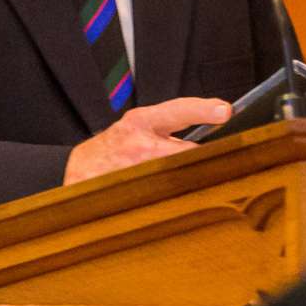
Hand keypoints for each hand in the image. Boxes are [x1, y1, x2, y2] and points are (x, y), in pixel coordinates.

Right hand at [63, 97, 231, 185]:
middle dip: (203, 157)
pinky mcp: (135, 191)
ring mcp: (137, 170)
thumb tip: (204, 135)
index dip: (203, 109)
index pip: (179, 111)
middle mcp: (139, 144)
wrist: (80, 170)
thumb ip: (166, 127)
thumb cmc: (112, 147)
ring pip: (180, 175)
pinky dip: (174, 195)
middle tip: (216, 162)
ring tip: (185, 180)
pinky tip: (169, 195)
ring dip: (188, 179)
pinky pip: (167, 195)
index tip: (225, 110)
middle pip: (187, 151)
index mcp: (140, 122)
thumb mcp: (135, 127)